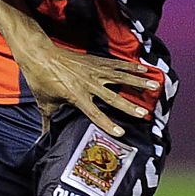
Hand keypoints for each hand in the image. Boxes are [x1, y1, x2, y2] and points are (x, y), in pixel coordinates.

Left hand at [20, 45, 157, 137]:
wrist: (40, 54)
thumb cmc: (41, 80)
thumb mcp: (44, 104)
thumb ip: (48, 123)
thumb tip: (42, 142)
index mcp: (75, 95)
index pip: (93, 112)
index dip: (106, 123)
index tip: (121, 133)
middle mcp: (87, 83)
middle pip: (111, 96)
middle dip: (128, 105)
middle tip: (144, 112)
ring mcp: (93, 70)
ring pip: (120, 77)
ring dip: (137, 81)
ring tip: (155, 85)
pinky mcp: (96, 61)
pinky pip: (117, 64)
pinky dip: (132, 67)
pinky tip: (145, 69)